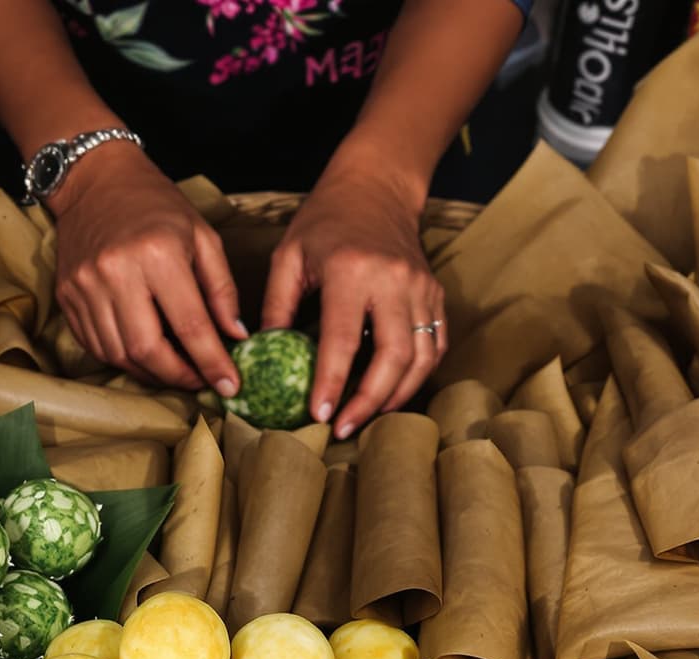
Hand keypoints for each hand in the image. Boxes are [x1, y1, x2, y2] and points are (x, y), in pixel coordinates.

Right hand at [48, 141, 245, 393]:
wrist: (95, 180)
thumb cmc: (156, 206)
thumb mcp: (202, 237)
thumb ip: (222, 289)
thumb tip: (236, 337)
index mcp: (158, 255)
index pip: (190, 326)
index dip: (212, 363)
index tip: (229, 387)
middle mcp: (116, 273)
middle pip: (149, 350)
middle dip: (179, 376)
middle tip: (200, 380)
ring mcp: (85, 286)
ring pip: (120, 355)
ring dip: (151, 372)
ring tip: (174, 368)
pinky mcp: (67, 295)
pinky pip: (96, 345)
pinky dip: (123, 359)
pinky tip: (143, 353)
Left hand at [262, 155, 444, 438]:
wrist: (376, 188)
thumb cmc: (324, 222)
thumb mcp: (288, 256)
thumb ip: (276, 307)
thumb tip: (263, 358)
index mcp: (352, 270)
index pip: (343, 339)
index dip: (332, 382)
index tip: (320, 416)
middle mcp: (394, 280)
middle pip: (393, 356)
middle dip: (369, 401)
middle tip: (345, 429)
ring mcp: (422, 288)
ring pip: (421, 357)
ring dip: (397, 396)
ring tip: (368, 418)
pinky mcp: (436, 295)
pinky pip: (435, 346)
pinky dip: (417, 377)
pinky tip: (392, 394)